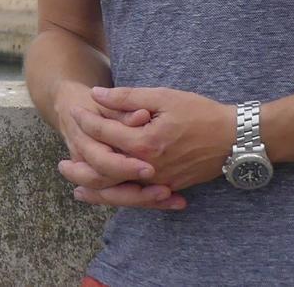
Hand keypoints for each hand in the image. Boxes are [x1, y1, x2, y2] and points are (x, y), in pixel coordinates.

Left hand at [67, 86, 234, 206]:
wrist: (233, 138)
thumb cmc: (200, 112)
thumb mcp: (164, 97)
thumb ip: (128, 98)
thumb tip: (97, 96)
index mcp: (145, 142)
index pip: (105, 134)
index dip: (88, 120)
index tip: (76, 111)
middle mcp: (148, 168)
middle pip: (103, 172)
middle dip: (80, 167)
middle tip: (60, 165)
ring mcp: (158, 181)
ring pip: (118, 192)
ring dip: (94, 190)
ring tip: (76, 186)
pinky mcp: (168, 187)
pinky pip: (136, 197)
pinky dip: (117, 196)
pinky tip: (108, 193)